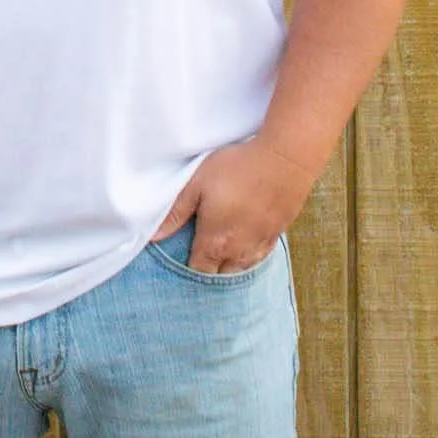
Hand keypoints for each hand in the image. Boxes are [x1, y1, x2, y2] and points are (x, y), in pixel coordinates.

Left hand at [152, 137, 315, 273]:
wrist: (284, 160)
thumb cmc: (237, 168)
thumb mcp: (197, 184)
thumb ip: (176, 212)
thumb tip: (153, 237)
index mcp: (215, 242)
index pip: (198, 272)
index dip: (186, 271)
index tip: (178, 264)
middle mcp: (239, 251)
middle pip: (220, 276)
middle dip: (208, 272)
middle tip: (197, 260)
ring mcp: (260, 245)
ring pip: (241, 270)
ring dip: (229, 267)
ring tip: (219, 257)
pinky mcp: (275, 236)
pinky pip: (258, 258)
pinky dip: (248, 257)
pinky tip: (244, 247)